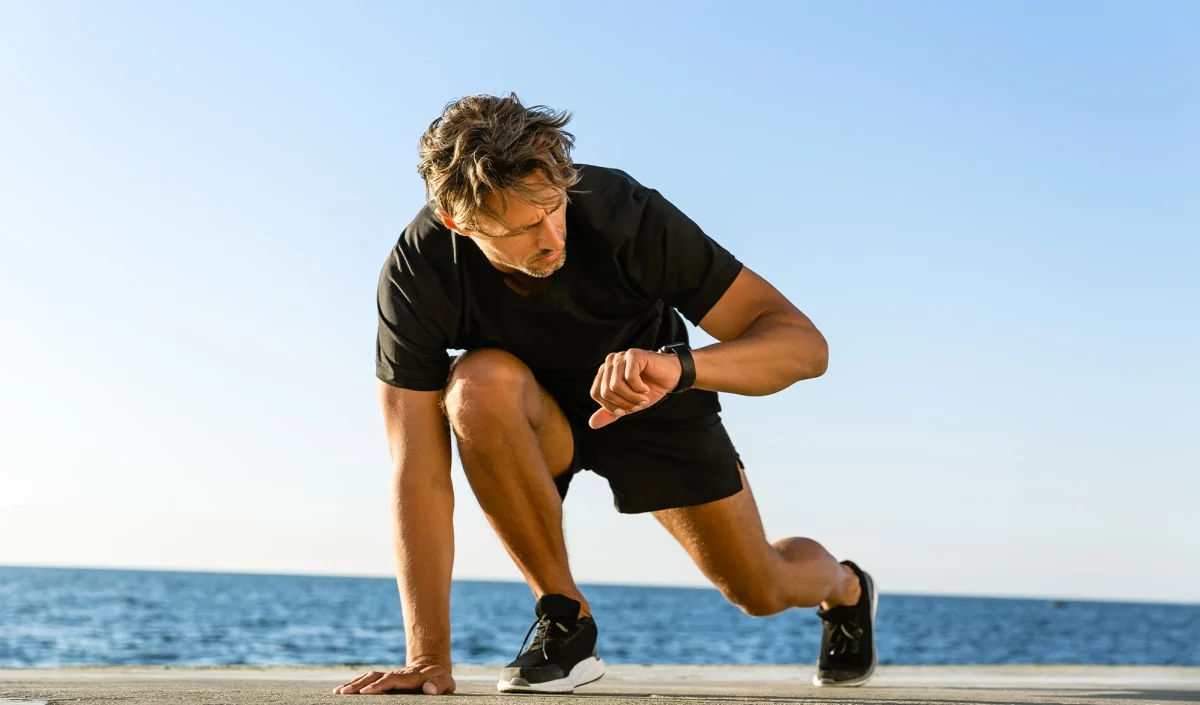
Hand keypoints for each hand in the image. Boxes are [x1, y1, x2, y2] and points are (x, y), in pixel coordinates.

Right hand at [334, 663, 454, 694]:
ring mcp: (390, 675)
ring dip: (354, 683)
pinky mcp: (385, 679)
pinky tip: (342, 689)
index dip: (379, 686)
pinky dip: (355, 682)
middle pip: (375, 677)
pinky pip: (368, 679)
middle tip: (344, 692)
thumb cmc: (441, 680)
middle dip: (359, 684)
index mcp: (411, 677)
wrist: (434, 668)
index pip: (392, 680)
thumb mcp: (447, 683)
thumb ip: (440, 685)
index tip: (365, 692)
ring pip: (369, 677)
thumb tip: (428, 689)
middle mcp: (397, 674)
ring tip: (338, 692)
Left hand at [588, 348, 680, 428]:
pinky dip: (639, 388)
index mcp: (605, 372)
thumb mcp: (629, 405)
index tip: (626, 410)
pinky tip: (645, 388)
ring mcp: (621, 356)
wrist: (672, 377)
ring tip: (643, 397)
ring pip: (616, 385)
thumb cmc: (650, 389)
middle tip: (638, 404)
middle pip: (605, 391)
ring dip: (632, 397)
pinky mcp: (633, 354)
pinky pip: (629, 377)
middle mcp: (610, 362)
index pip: (596, 393)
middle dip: (623, 403)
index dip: (611, 406)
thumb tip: (592, 424)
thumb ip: (611, 412)